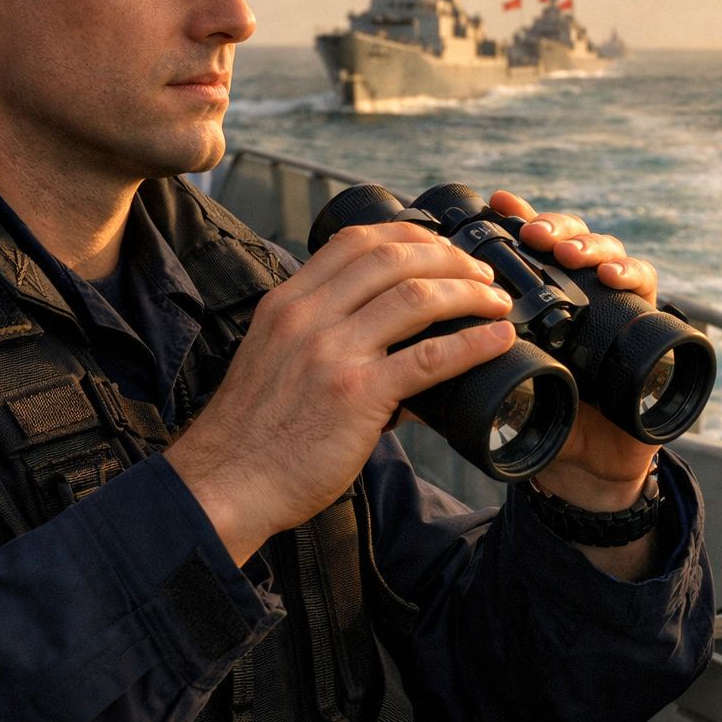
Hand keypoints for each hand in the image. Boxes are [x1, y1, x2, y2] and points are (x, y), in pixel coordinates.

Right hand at [166, 220, 514, 563]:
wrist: (224, 487)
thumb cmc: (252, 433)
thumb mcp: (275, 360)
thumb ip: (325, 339)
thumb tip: (389, 343)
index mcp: (287, 303)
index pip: (356, 242)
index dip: (410, 234)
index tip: (443, 245)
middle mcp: (308, 317)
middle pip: (394, 258)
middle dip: (449, 258)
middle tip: (481, 273)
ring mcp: (332, 353)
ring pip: (416, 297)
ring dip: (468, 292)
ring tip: (495, 301)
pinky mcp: (356, 395)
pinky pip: (428, 357)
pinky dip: (472, 342)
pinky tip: (497, 339)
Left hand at [487, 191, 659, 509]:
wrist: (585, 462)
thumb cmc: (539, 418)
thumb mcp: (496, 382)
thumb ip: (462, 359)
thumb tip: (406, 338)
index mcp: (541, 296)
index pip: (531, 241)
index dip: (517, 215)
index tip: (496, 202)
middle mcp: (578, 292)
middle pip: (570, 235)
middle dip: (553, 226)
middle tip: (532, 234)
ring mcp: (612, 304)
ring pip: (608, 250)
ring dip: (588, 243)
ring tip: (567, 252)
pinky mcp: (645, 323)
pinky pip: (646, 286)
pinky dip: (631, 273)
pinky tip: (611, 275)